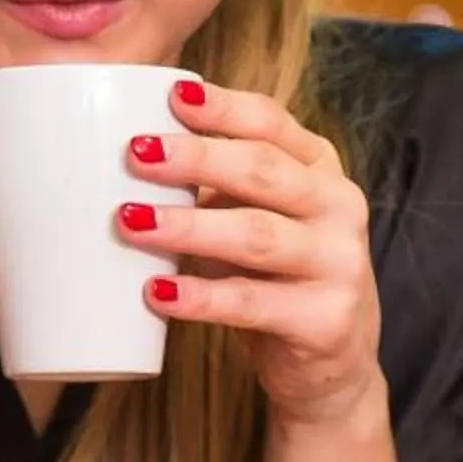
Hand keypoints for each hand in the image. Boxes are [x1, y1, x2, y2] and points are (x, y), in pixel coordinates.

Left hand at [119, 79, 381, 427]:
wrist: (334, 366)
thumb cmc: (278, 279)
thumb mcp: (259, 219)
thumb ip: (214, 189)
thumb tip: (123, 158)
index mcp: (320, 169)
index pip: (273, 123)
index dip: (222, 107)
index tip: (171, 95)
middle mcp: (339, 208)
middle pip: (262, 170)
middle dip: (195, 158)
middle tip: (135, 154)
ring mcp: (338, 264)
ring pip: (255, 235)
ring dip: (187, 226)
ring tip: (130, 221)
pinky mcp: (324, 320)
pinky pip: (251, 304)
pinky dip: (199, 298)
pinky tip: (157, 293)